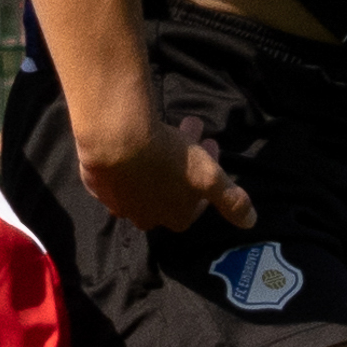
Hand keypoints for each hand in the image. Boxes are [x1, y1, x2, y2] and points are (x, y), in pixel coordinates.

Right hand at [78, 116, 256, 232]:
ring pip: (146, 178)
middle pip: (172, 188)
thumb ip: (231, 200)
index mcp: (173, 219)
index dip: (207, 176)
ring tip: (173, 124)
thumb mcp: (208, 177)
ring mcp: (118, 201)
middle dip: (188, 161)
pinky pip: (122, 171)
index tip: (210, 146)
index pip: (197, 202)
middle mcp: (144, 217)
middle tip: (195, 132)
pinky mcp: (97, 183)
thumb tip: (250, 222)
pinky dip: (134, 157)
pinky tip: (138, 138)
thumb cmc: (168, 159)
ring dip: (163, 155)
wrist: (115, 141)